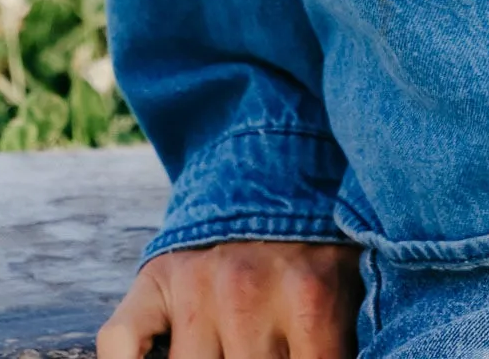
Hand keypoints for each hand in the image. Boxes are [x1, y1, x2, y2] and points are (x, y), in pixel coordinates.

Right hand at [97, 238, 359, 358]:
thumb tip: (369, 352)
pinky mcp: (155, 281)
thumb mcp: (353, 275)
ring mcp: (195, 290)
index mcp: (311, 296)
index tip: (305, 357)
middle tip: (268, 348)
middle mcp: (248, 294)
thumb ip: (345, 331)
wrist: (271, 150)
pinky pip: (120, 345)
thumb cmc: (321, 232)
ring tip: (233, 348)